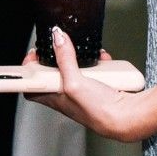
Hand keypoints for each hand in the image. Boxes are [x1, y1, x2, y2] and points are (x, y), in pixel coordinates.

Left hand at [24, 32, 155, 141]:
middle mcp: (67, 96)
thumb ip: (65, 59)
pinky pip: (95, 70)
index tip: (34, 54)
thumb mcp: (75, 82)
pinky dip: (99, 62)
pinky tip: (103, 60)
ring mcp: (83, 91)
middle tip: (61, 46)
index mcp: (54, 98)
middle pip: (54, 73)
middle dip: (59, 57)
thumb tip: (57, 37)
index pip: (31, 85)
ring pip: (76, 69)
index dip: (29, 70)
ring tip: (85, 53)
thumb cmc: (98, 111)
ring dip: (82, 59)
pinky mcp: (99, 87)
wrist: (127, 117)